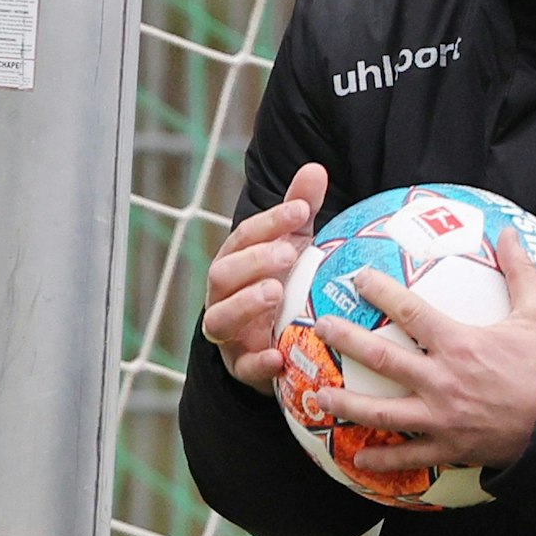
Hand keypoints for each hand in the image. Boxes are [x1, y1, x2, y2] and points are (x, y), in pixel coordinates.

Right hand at [202, 162, 328, 392]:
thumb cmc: (283, 282)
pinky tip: (277, 356)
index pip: (244, 236)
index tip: (302, 210)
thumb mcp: (294, 245)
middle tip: (288, 253)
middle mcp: (224, 294)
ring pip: (219, 318)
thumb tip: (315, 168)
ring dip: (244, 304)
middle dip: (253, 261)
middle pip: (223, 274)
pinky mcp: (240, 366)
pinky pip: (242, 367)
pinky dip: (257, 363)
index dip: (270, 222)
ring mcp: (229, 332)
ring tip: (274, 293)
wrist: (276, 343)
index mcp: (236, 261)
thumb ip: (299, 209)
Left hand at [312, 229, 535, 470]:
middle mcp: (443, 381)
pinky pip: (409, 457)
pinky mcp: (450, 448)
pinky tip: (357, 457)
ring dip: (348, 405)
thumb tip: (509, 233)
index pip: (410, 312)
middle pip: (383, 359)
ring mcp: (442, 418)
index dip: (381, 291)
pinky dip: (382, 460)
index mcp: (460, 344)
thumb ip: (520, 272)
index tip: (358, 278)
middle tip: (320, 328)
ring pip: (383, 413)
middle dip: (348, 341)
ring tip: (320, 397)